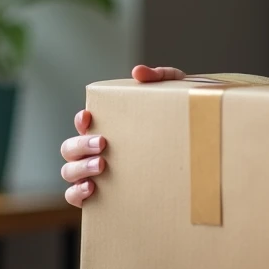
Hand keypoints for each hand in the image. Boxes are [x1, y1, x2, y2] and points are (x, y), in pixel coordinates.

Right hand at [60, 64, 185, 206]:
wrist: (200, 153)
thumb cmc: (179, 122)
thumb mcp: (174, 94)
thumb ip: (159, 78)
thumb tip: (138, 71)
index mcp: (108, 128)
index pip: (83, 122)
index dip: (80, 120)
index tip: (88, 117)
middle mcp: (95, 152)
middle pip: (70, 147)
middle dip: (80, 144)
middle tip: (102, 143)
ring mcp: (94, 175)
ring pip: (69, 171)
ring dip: (79, 168)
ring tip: (101, 166)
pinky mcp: (101, 196)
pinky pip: (75, 197)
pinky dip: (76, 193)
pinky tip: (91, 189)